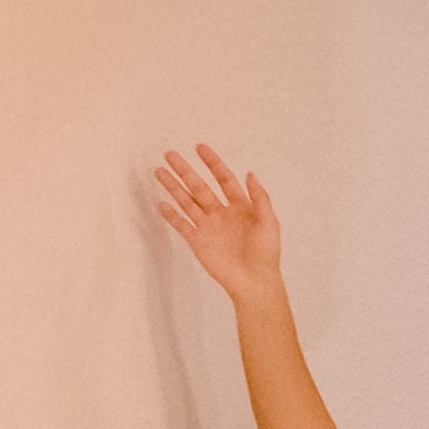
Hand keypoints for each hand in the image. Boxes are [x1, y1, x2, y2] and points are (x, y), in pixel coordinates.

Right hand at [149, 145, 285, 299]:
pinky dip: (171, 215)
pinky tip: (161, 202)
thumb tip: (250, 174)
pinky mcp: (198, 241)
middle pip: (199, 187)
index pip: (224, 179)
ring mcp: (208, 226)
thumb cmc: (266, 253)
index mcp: (240, 206)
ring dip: (173, 187)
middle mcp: (221, 213)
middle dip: (185, 171)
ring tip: (159, 172)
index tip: (200, 148)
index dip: (213, 163)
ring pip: (187, 201)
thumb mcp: (269, 222)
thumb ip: (260, 198)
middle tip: (170, 155)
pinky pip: (182, 224)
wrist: (254, 281)